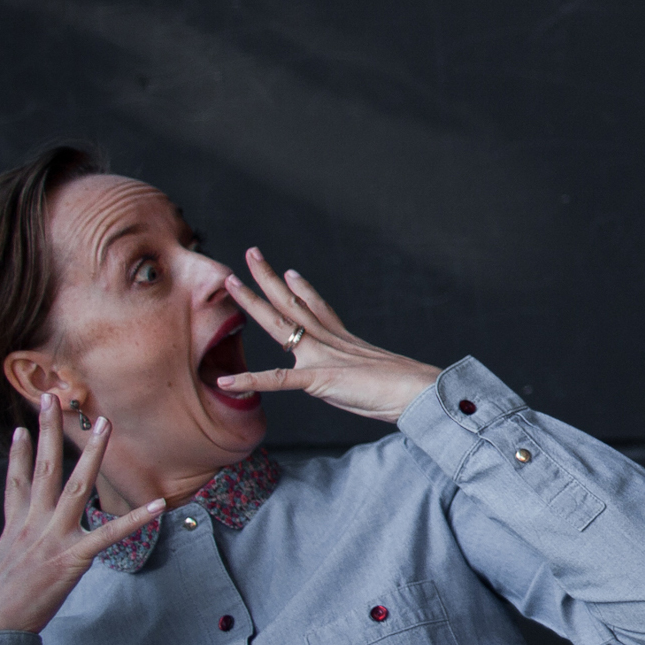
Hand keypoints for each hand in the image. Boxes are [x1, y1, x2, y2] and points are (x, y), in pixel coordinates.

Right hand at [0, 395, 165, 634]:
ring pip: (77, 486)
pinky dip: (135, 519)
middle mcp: (33, 524)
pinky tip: (157, 505)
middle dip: (50, 431)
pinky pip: (110, 533)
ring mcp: (53, 536)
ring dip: (93, 453)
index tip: (19, 429)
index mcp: (14, 527)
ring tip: (106, 425)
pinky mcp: (73, 556)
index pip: (16, 482)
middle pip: (43, 468)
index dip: (18, 454)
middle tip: (53, 397)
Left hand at [219, 249, 440, 422]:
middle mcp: (330, 342)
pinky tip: (225, 382)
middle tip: (251, 253)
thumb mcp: (381, 376)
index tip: (289, 272)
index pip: (318, 310)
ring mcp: (322, 357)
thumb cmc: (408, 390)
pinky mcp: (319, 379)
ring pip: (280, 324)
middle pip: (293, 303)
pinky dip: (250, 381)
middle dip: (269, 278)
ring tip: (230, 282)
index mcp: (345, 342)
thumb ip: (364, 374)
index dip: (302, 290)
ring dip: (252, 303)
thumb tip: (365, 379)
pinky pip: (278, 380)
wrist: (419, 391)